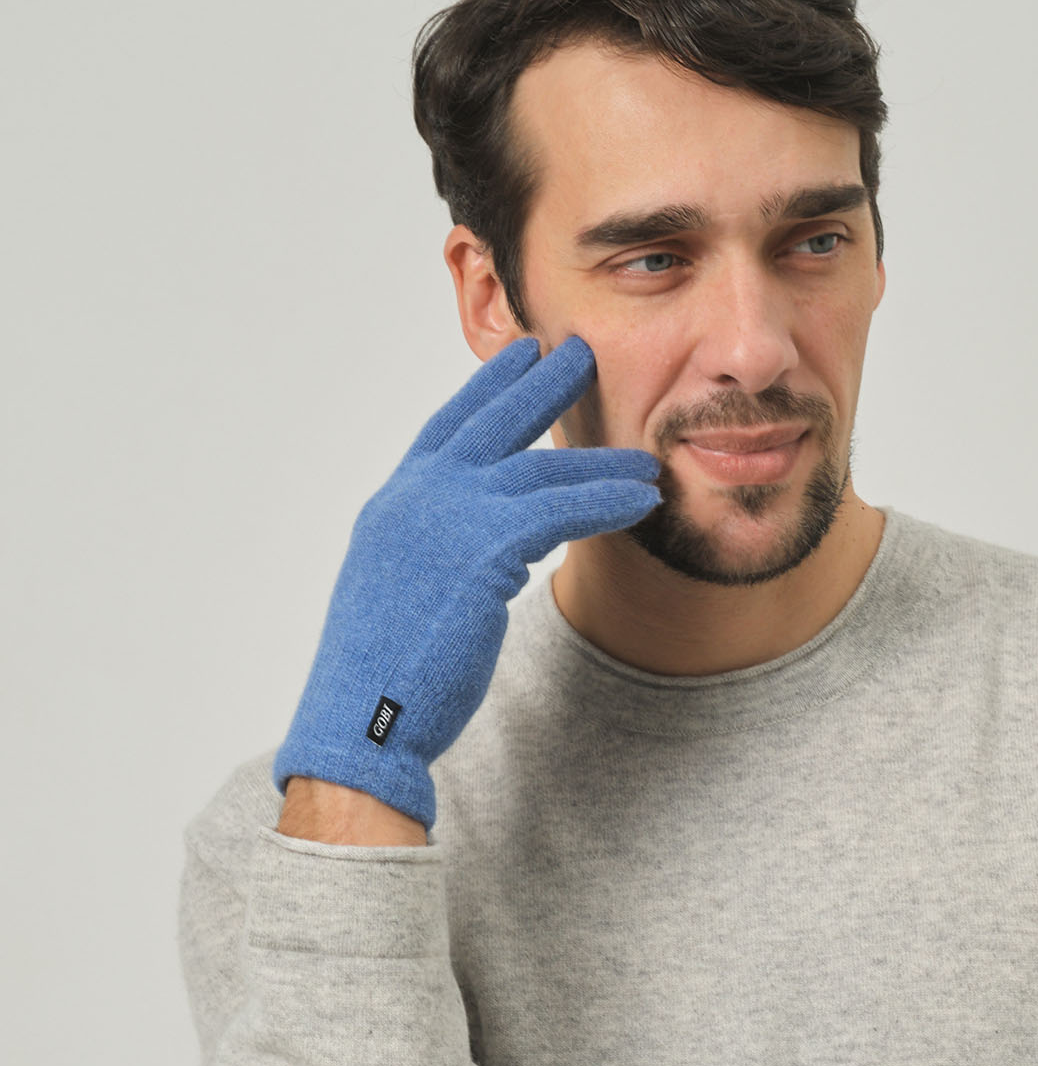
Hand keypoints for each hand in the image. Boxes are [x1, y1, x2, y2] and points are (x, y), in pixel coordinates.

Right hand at [272, 336, 660, 830]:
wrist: (363, 713)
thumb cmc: (385, 674)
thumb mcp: (403, 591)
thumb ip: (438, 552)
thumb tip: (486, 552)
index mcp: (395, 504)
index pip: (449, 428)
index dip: (488, 389)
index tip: (520, 356)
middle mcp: (417, 497)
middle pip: (492, 421)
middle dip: (542, 382)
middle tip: (582, 351)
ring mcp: (447, 517)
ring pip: (539, 471)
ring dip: (600, 463)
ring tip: (646, 458)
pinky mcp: (483, 549)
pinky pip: (562, 510)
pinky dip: (606, 500)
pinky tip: (642, 498)